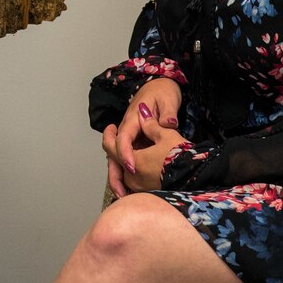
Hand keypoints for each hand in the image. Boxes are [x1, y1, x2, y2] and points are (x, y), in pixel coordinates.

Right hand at [102, 78, 180, 196]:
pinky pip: (126, 158)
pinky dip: (126, 174)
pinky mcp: (134, 141)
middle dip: (115, 174)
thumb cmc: (162, 91)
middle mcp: (127, 128)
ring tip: (124, 196)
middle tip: (121, 192)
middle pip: (113, 153)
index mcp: (133, 118)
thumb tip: (169, 123)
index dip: (125, 153)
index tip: (132, 168)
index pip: (124, 137)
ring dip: (118, 177)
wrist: (159, 86)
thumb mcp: (168, 99)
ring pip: (117, 158)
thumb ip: (168, 112)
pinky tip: (133, 189)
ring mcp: (129, 136)